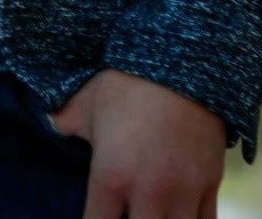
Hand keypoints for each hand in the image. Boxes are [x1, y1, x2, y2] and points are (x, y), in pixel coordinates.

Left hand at [48, 67, 225, 218]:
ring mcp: (183, 192)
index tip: (95, 218)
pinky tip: (180, 217)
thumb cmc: (129, 79)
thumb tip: (50, 124)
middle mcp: (148, 193)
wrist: (184, 58)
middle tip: (126, 212)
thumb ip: (66, 121)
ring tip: (150, 214)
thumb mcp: (89, 99)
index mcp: (111, 176)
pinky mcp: (210, 184)